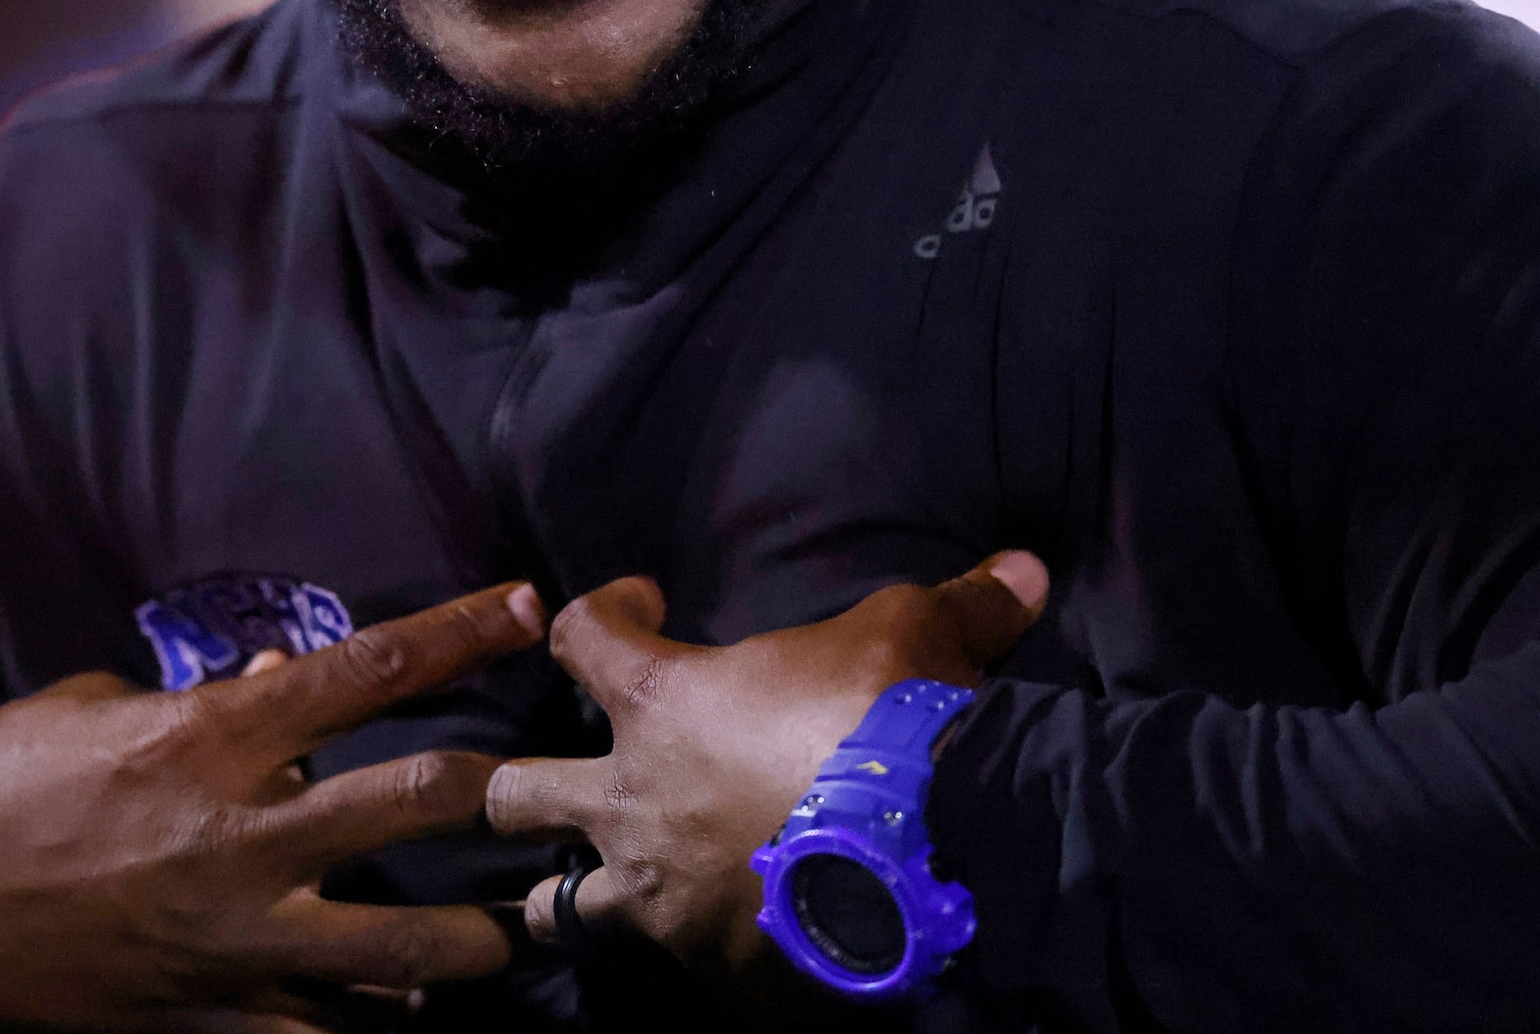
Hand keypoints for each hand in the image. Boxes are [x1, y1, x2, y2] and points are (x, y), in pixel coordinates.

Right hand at [0, 581, 547, 1030]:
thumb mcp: (95, 710)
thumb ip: (205, 703)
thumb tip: (281, 683)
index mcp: (209, 738)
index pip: (365, 671)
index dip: (457, 633)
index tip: (521, 607)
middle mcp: (241, 835)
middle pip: (419, 804)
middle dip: (498, 793)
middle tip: (540, 791)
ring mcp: (234, 939)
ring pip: (407, 952)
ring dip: (472, 942)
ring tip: (502, 934)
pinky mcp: (211, 1019)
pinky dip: (374, 1026)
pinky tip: (399, 1015)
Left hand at [482, 555, 1046, 985]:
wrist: (937, 857)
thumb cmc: (895, 723)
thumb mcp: (922, 636)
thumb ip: (957, 604)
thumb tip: (1024, 567)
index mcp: (660, 705)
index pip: (579, 636)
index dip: (601, 611)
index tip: (642, 605)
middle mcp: (633, 804)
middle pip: (515, 795)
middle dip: (522, 787)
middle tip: (567, 776)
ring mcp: (663, 899)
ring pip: (559, 909)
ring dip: (570, 897)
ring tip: (595, 890)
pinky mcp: (712, 973)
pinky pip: (673, 973)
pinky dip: (691, 954)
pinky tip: (725, 941)